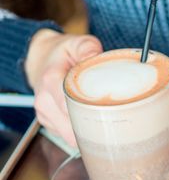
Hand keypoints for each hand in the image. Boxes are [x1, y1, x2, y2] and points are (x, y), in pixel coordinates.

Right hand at [25, 29, 102, 145]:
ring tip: (105, 124)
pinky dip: (80, 133)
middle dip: (93, 131)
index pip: (68, 106)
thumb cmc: (63, 53)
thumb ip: (89, 49)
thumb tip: (99, 60)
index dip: (90, 116)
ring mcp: (44, 113)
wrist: (41, 59)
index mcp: (51, 81)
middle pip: (71, 128)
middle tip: (116, 127)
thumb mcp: (78, 43)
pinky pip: (66, 136)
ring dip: (87, 134)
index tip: (109, 118)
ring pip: (69, 136)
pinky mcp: (47, 122)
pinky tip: (91, 123)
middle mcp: (44, 100)